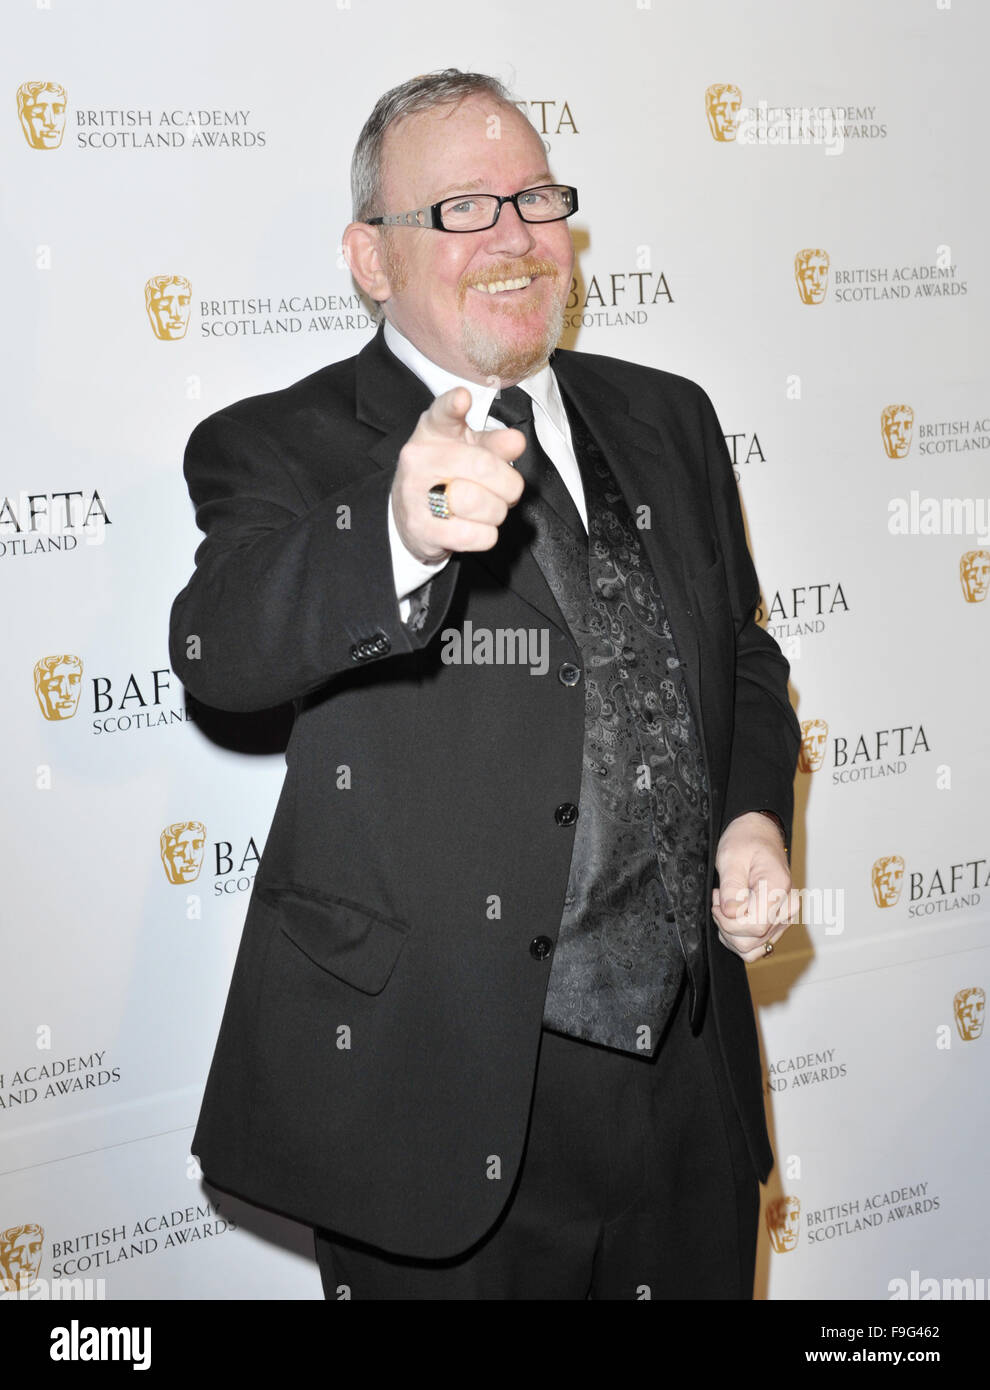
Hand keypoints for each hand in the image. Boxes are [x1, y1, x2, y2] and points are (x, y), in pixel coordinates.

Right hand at [391, 386, 526, 563]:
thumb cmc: (447, 475)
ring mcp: (414, 495)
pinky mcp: (421, 530)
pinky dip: (486, 535)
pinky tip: (477, 528)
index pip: (442, 413)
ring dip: (497, 512)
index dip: (454, 405)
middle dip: (509, 485)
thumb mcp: (470, 450)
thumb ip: (495, 444)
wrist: (410, 513)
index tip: (463, 398)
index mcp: (433, 431)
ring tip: (490, 510)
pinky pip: (473, 535)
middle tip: (509, 492)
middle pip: (483, 467)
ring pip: (479, 503)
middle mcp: (419, 459)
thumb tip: (516, 441)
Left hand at [711, 811, 796, 961]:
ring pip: (753, 948)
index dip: (729, 920)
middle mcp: (787, 907)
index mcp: (779, 889)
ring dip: (731, 933)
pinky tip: (732, 916)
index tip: (718, 901)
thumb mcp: (731, 857)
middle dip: (726, 925)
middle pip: (753, 939)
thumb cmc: (746, 841)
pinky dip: (738, 937)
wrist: (758, 834)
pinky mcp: (776, 923)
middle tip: (720, 899)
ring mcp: (784, 917)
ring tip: (726, 905)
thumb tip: (730, 913)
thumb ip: (731, 887)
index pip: (755, 925)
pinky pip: (756, 945)